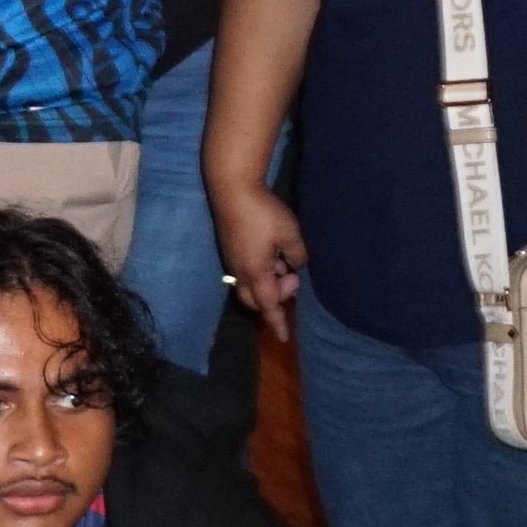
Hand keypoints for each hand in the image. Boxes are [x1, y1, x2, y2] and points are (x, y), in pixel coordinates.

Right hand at [215, 186, 308, 339]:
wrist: (231, 188)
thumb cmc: (262, 212)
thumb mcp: (290, 234)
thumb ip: (297, 255)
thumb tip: (296, 266)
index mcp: (256, 273)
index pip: (269, 306)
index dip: (277, 322)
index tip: (284, 338)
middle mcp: (239, 272)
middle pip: (254, 300)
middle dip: (273, 301)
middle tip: (292, 281)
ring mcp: (231, 260)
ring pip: (248, 286)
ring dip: (267, 284)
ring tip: (284, 262)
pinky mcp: (229, 248)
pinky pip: (244, 273)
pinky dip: (259, 272)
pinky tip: (271, 252)